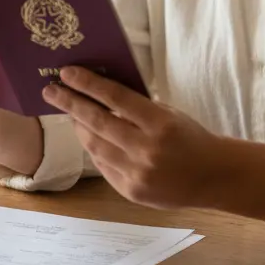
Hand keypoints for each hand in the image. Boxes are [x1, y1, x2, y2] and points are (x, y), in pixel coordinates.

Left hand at [41, 67, 225, 209]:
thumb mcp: (168, 113)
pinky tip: (88, 137)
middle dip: (71, 104)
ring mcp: (137, 174)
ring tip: (69, 112)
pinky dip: (94, 149)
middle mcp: (146, 149)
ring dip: (79, 127)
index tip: (66, 73)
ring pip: (95, 146)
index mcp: (159, 123)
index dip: (88, 84)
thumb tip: (98, 93)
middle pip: (98, 123)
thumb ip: (136, 107)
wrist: (213, 176)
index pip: (116, 98)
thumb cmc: (190, 136)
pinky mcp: (131, 192)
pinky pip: (103, 166)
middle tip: (51, 91)